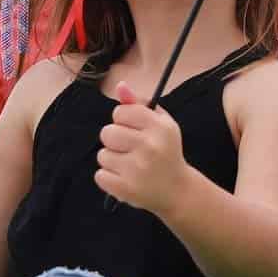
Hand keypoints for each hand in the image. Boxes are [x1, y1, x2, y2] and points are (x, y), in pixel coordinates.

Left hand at [95, 83, 187, 215]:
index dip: (123, 121)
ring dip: (112, 160)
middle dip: (114, 140)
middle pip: (107, 132)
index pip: (120, 112)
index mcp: (159, 127)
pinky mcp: (126, 189)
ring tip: (129, 165)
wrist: (178, 190)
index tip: (133, 130)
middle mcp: (149, 146)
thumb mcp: (162, 124)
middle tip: (129, 149)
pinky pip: (100, 175)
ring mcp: (137, 169)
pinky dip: (108, 177)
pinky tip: (124, 178)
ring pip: (102, 155)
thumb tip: (120, 86)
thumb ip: (139, 104)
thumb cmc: (166, 152)